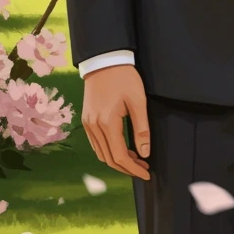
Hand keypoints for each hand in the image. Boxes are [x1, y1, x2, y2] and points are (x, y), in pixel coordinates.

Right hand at [81, 65, 150, 180]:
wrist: (104, 60)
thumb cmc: (124, 78)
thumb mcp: (138, 101)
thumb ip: (141, 128)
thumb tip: (145, 153)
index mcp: (107, 123)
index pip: (120, 156)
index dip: (133, 169)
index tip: (146, 173)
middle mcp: (94, 127)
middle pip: (108, 159)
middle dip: (127, 168)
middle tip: (143, 168)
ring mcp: (88, 124)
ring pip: (101, 153)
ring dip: (117, 161)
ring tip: (136, 159)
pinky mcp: (87, 119)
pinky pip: (96, 144)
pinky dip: (108, 151)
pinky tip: (121, 148)